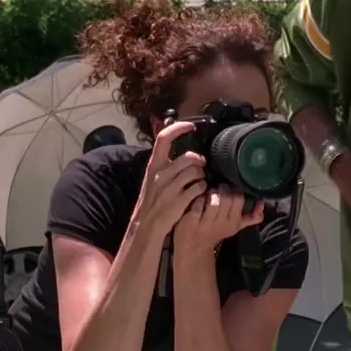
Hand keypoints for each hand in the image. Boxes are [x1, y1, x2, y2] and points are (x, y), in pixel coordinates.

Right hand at [131, 121, 207, 240]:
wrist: (147, 224)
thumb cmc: (153, 198)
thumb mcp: (153, 177)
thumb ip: (165, 162)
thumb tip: (181, 147)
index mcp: (153, 165)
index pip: (163, 138)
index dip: (178, 128)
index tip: (191, 125)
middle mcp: (160, 174)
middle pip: (189, 157)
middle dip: (199, 160)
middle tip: (201, 164)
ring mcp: (169, 188)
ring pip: (196, 172)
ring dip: (202, 176)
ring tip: (198, 181)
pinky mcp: (179, 200)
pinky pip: (199, 187)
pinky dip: (202, 189)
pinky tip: (198, 192)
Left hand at [173, 184, 264, 263]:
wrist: (195, 247)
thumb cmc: (216, 231)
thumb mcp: (235, 226)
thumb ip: (251, 217)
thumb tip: (263, 203)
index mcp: (234, 222)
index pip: (239, 199)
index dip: (234, 191)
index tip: (229, 190)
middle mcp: (222, 223)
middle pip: (227, 197)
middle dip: (222, 189)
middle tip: (218, 189)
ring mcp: (207, 222)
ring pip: (213, 199)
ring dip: (211, 192)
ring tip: (208, 193)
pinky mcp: (192, 220)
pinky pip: (198, 203)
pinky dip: (198, 199)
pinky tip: (197, 200)